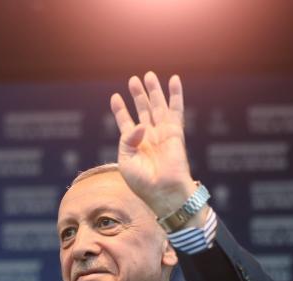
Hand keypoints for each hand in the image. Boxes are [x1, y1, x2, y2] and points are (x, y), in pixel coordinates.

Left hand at [110, 71, 197, 219]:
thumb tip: (140, 124)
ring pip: (157, 106)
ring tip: (147, 75)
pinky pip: (176, 109)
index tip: (115, 97)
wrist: (163, 192)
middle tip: (133, 79)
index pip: (125, 122)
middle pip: (142, 110)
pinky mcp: (175, 132)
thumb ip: (127, 139)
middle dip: (138, 95)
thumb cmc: (143, 183)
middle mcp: (148, 137)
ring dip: (153, 91)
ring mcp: (162, 133)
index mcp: (134, 146)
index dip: (120, 109)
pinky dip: (176, 94)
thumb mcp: (126, 161)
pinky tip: (174, 79)